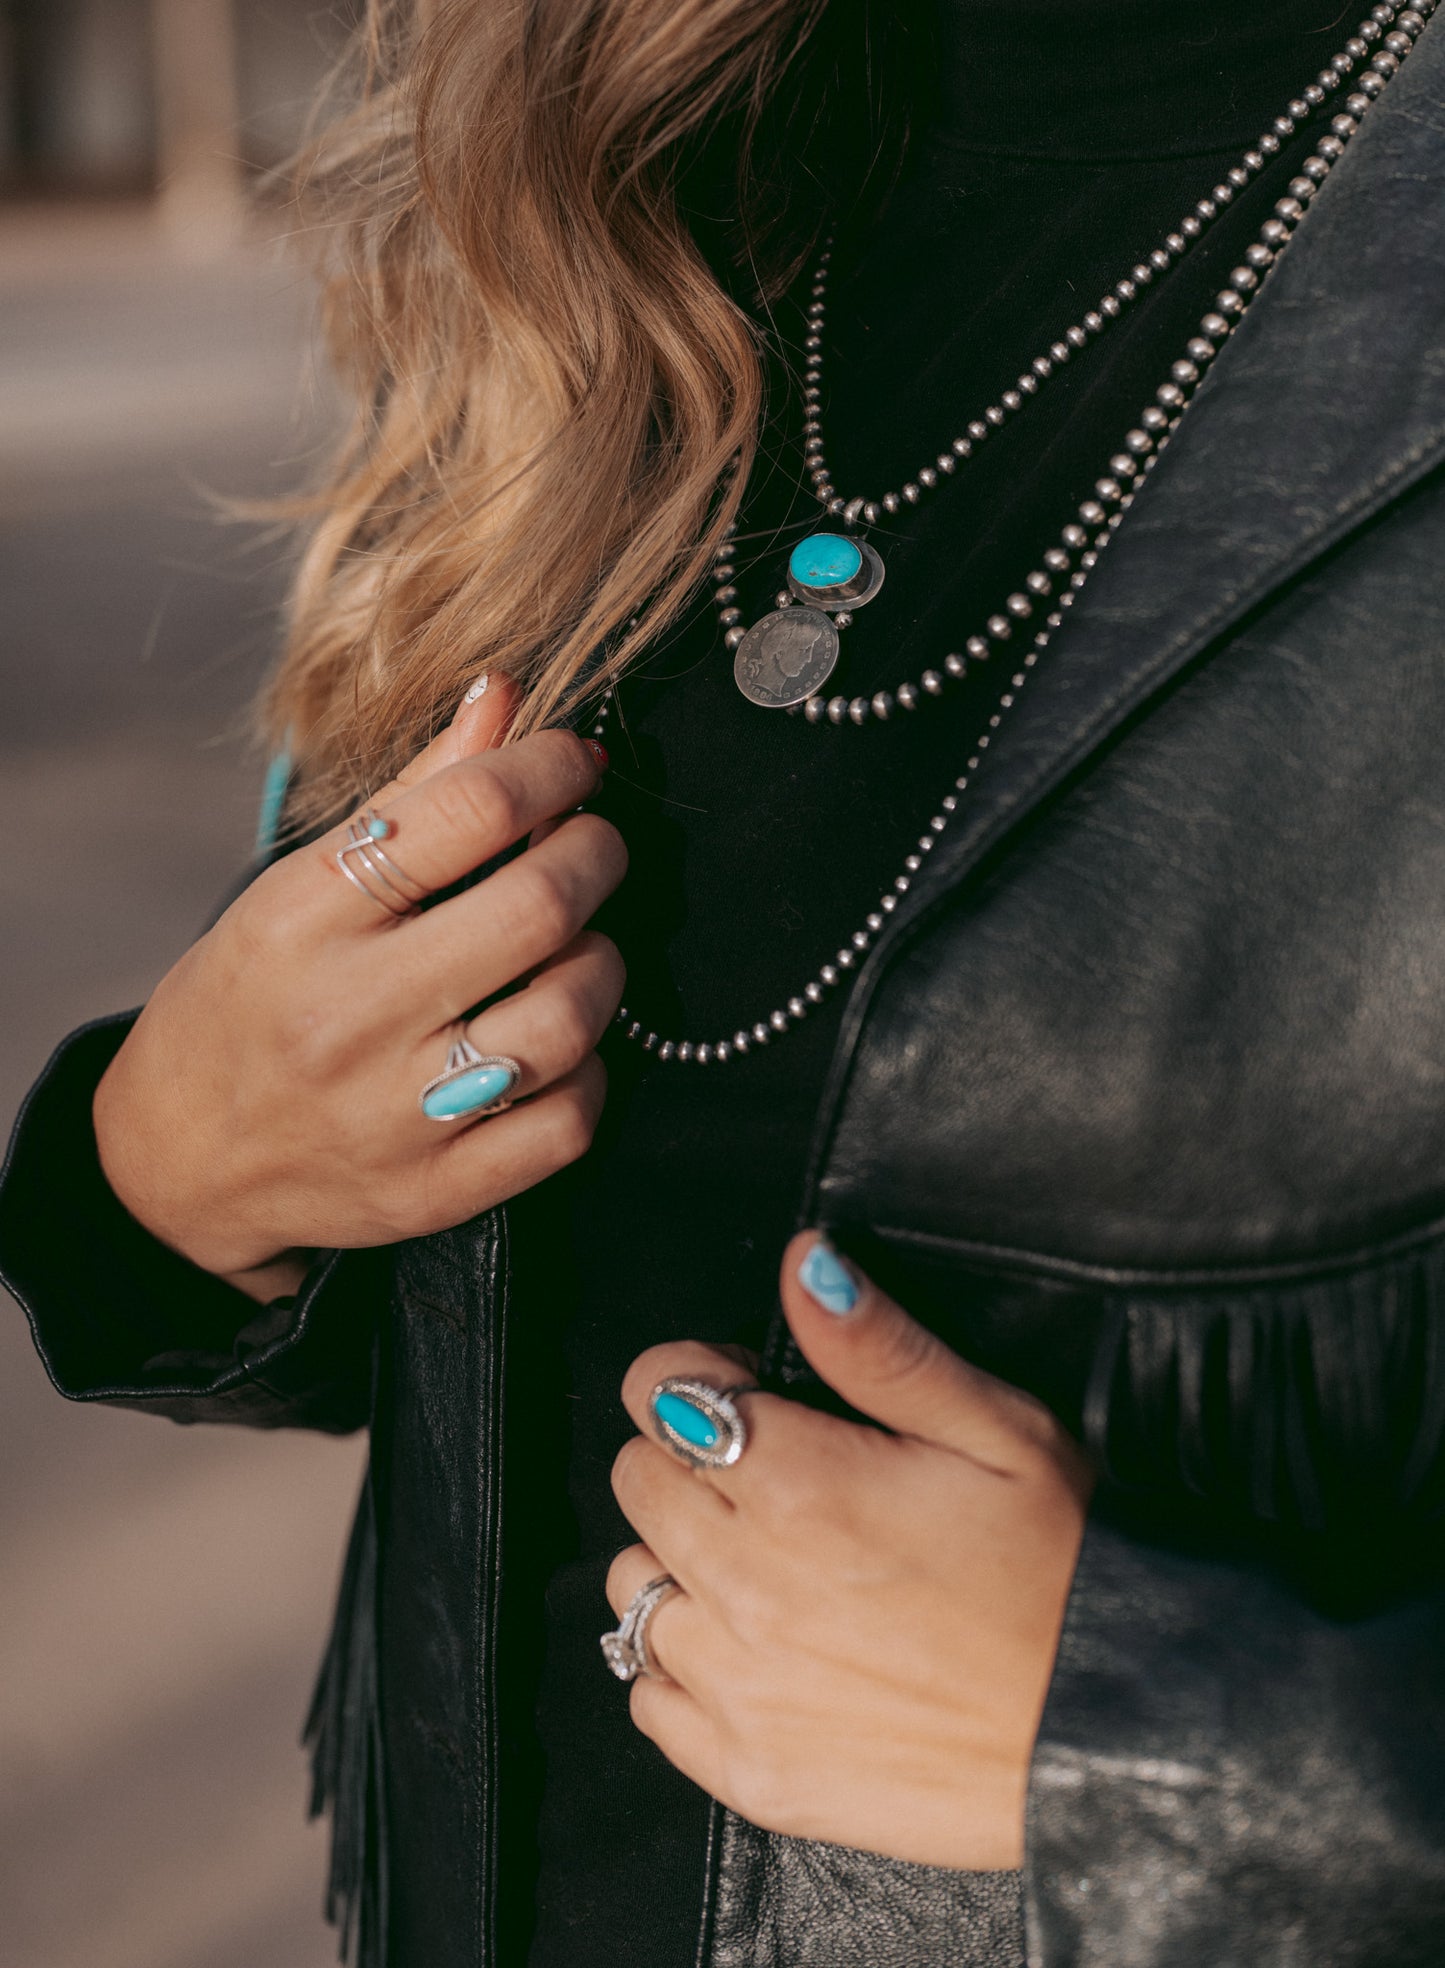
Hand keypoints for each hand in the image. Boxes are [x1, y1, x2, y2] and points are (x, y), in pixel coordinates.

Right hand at [93, 679, 625, 1296]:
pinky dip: (588, 1072)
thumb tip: (506, 696)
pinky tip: (561, 1046)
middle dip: (596, 855)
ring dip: (603, 967)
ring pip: (568, 1019)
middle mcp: (348, 1015)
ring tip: (579, 949)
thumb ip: (411, 793)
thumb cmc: (246, 1001)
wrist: (178, 1162)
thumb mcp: (298, 886)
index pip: (469, 810)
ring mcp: (394, 1114)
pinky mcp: (433, 1191)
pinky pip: (565, 1120)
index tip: (577, 764)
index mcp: (306, 917)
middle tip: (593, 846)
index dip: (551, 768)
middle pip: (539, 909)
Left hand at [608, 1232, 1093, 1869]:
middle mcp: (748, 1587)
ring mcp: (742, 1690)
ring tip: (767, 1566)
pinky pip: (648, 1701)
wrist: (1118, 1739)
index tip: (752, 1395)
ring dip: (681, 1563)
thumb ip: (877, 1345)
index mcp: (799, 1486)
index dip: (700, 1376)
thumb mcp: (996, 1429)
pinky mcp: (752, 1773)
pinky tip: (754, 1651)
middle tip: (771, 1477)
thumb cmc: (1068, 1573)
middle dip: (688, 1459)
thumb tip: (801, 1265)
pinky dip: (681, 1668)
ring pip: (632, 1586)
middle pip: (636, 1483)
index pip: (658, 1393)